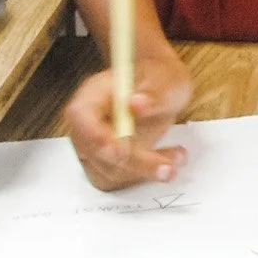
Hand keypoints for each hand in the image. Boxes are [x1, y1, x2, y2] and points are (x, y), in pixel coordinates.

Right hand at [65, 48, 193, 190]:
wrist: (161, 88)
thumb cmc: (159, 78)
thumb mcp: (165, 79)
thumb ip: (153, 93)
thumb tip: (136, 105)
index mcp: (94, 93)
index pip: (80, 116)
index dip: (94, 136)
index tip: (120, 150)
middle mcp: (86, 122)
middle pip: (95, 151)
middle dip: (133, 162)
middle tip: (168, 165)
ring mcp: (93, 145)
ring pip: (107, 171)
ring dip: (143, 172)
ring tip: (177, 158)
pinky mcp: (105, 162)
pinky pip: (117, 180)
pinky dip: (143, 177)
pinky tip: (168, 163)